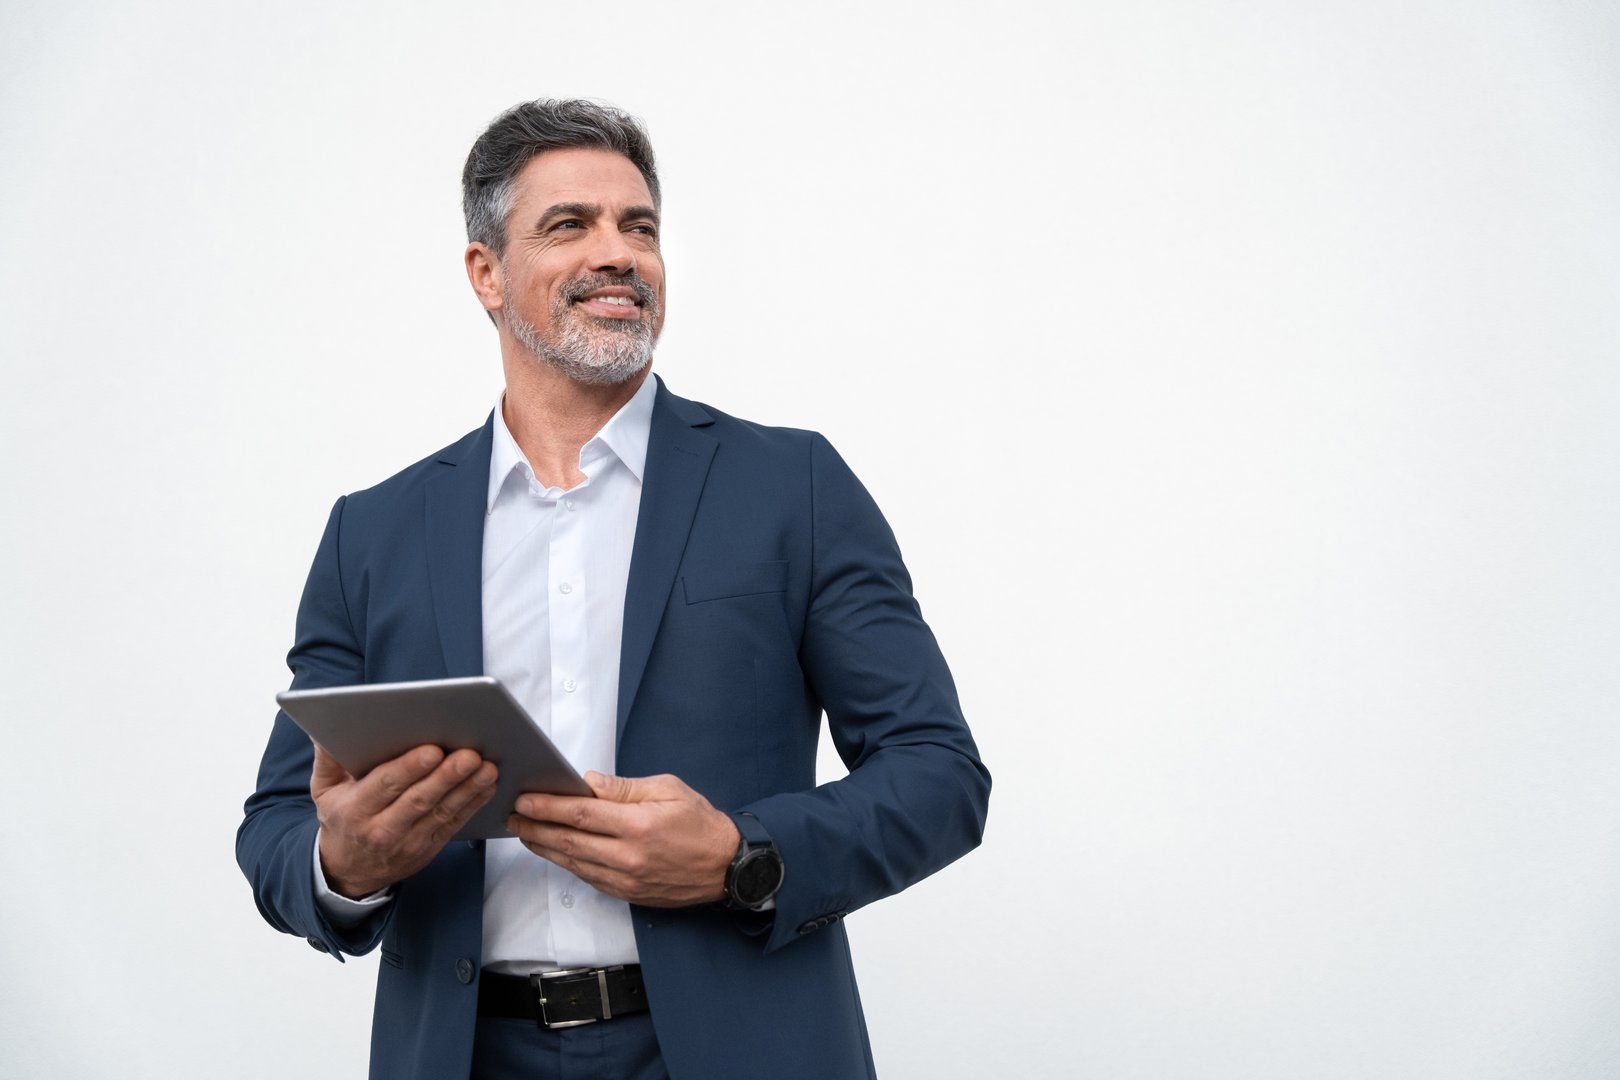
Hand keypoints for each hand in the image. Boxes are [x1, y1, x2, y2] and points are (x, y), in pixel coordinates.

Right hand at [312, 742, 498, 897]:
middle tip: (470, 755)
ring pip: (442, 812)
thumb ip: (327, 759)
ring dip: (468, 789)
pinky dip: (473, 803)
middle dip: (447, 776)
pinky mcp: (429, 847)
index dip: (410, 768)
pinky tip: (487, 785)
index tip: (433, 750)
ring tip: (487, 767)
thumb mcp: (324, 790)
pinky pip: (453, 824)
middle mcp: (382, 828)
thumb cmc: (340, 818)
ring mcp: (408, 841)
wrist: (349, 870)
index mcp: (355, 809)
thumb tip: (323, 730)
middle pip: (419, 799)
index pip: (385, 785)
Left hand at [507, 772, 738, 907]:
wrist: (727, 867)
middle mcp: (629, 856)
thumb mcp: (669, 790)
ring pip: (573, 863)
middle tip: (513, 815)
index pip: (581, 814)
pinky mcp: (627, 893)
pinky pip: (587, 878)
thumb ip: (625, 788)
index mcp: (640, 825)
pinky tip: (554, 851)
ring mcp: (626, 879)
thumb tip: (589, 782)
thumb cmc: (701, 825)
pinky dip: (566, 863)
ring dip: (544, 847)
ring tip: (525, 832)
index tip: (525, 798)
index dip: (548, 806)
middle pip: (569, 841)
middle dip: (536, 826)